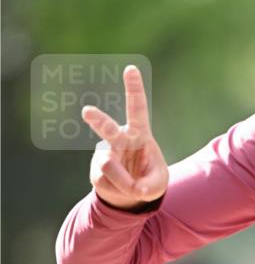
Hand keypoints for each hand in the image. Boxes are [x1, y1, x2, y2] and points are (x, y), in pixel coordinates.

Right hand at [83, 64, 168, 209]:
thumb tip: (135, 191)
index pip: (137, 108)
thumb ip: (150, 187)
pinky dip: (118, 190)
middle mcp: (119, 139)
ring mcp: (105, 154)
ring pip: (108, 165)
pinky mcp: (95, 170)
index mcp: (139, 134)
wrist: (130, 194)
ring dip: (123, 181)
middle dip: (98, 120)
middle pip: (108, 128)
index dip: (134, 89)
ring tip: (132, 187)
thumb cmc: (148, 179)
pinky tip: (120, 187)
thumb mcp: (158, 184)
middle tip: (87, 112)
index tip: (130, 69)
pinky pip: (105, 182)